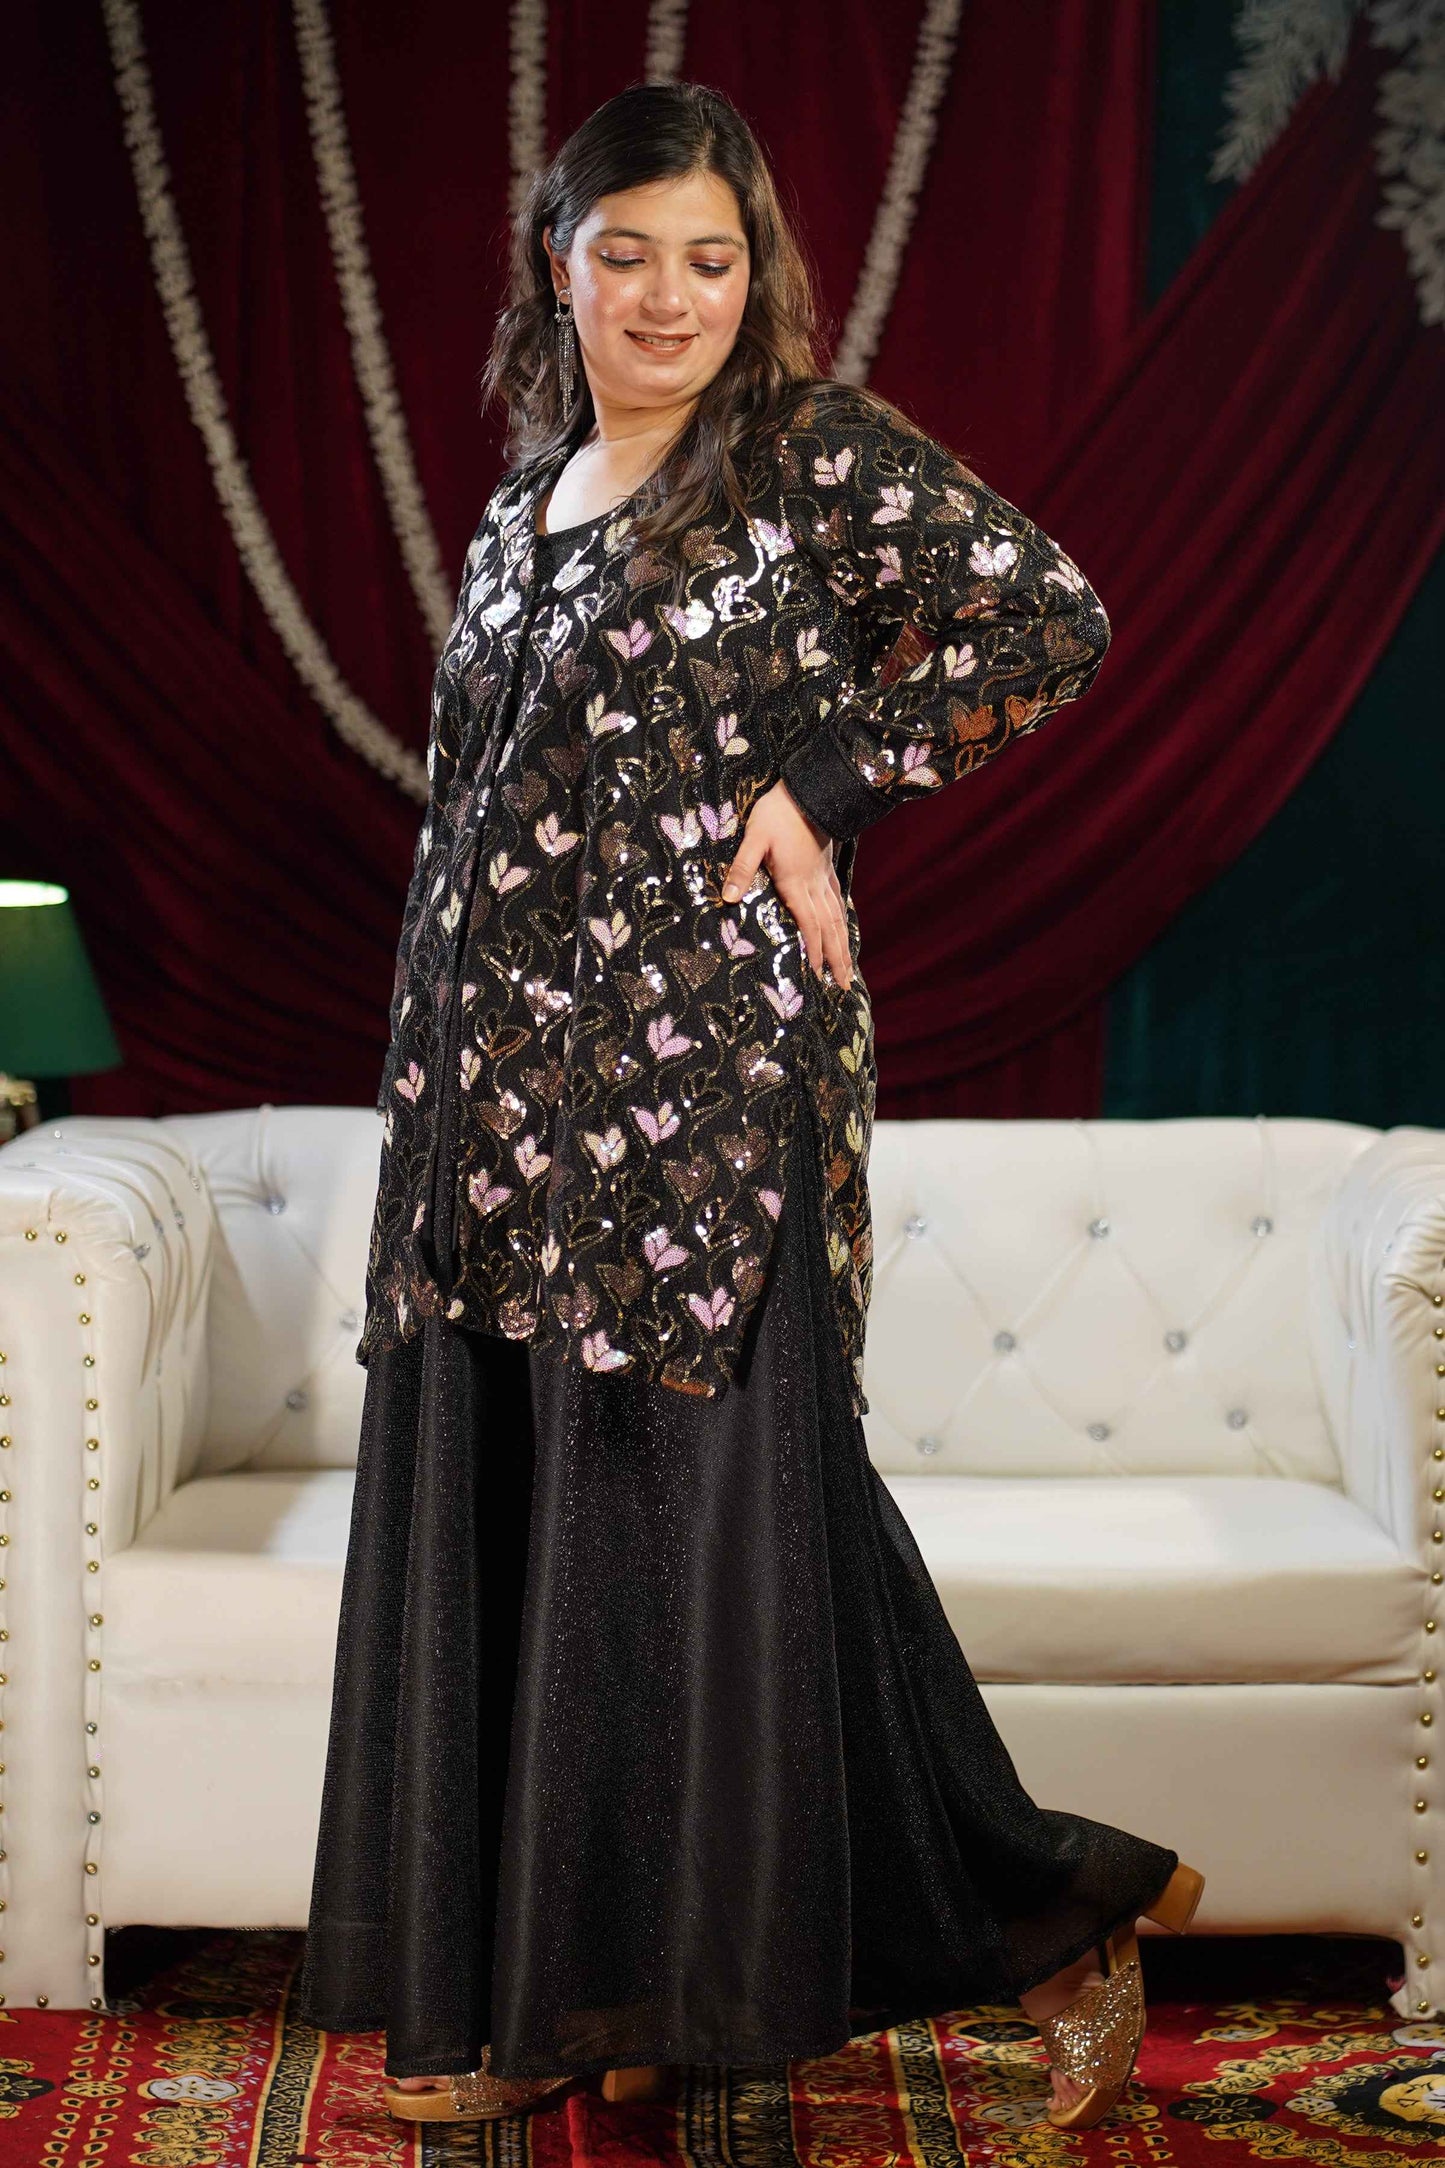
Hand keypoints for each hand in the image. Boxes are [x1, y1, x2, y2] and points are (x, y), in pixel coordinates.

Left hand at [720, 781, 852, 989]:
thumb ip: (741, 868)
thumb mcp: (753, 839)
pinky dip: (841, 918)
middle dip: (836, 958)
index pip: (808, 924)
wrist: (808, 790)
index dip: (813, 950)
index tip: (818, 975)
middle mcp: (814, 885)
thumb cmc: (776, 814)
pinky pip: (837, 899)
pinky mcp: (826, 866)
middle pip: (829, 928)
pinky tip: (843, 926)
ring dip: (843, 944)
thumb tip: (727, 898)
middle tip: (844, 986)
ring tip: (848, 967)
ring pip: (837, 916)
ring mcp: (823, 876)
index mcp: (795, 882)